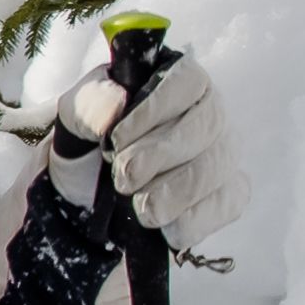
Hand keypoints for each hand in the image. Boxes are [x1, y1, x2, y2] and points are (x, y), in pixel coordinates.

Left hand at [53, 43, 242, 261]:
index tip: (117, 138)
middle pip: (207, 125)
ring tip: (139, 205)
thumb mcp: (76, 116)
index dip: (155, 110)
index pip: (187, 82)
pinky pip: (226, 204)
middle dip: (160, 155)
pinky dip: (191, 219)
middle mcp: (210, 113)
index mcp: (178, 80)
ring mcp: (223, 154)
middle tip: (123, 176)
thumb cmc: (92, 139)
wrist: (91, 187)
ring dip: (173, 191)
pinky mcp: (228, 193)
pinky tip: (162, 224)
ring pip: (215, 168)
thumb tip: (115, 103)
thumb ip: (89, 104)